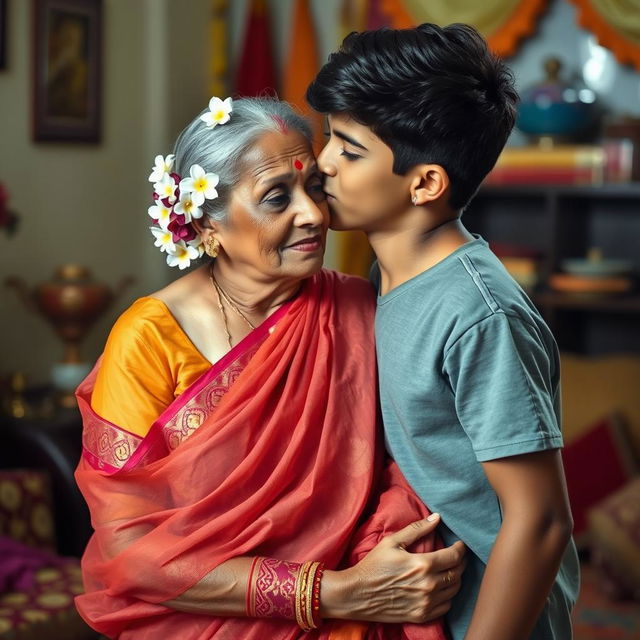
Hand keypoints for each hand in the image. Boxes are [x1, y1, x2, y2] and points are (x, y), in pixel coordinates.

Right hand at [322, 514, 465, 622]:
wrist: (357, 594)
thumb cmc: (373, 565)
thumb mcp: (392, 541)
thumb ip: (417, 529)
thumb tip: (437, 518)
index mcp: (423, 564)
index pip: (454, 556)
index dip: (460, 549)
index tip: (460, 544)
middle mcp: (429, 585)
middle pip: (457, 573)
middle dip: (460, 562)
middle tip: (457, 556)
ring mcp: (426, 603)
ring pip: (454, 590)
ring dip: (456, 578)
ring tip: (450, 570)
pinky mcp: (422, 616)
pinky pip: (446, 606)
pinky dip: (447, 596)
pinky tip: (441, 587)